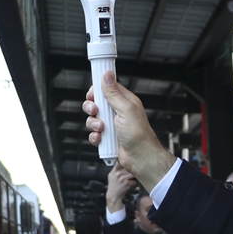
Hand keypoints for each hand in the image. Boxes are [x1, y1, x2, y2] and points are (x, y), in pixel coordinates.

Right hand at [84, 71, 175, 189]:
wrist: (140, 158)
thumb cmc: (139, 135)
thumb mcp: (126, 109)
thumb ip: (114, 93)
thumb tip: (108, 75)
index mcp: (124, 101)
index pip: (107, 88)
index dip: (97, 90)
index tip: (92, 94)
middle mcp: (117, 112)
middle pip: (96, 103)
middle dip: (92, 107)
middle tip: (95, 111)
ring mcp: (112, 125)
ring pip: (92, 119)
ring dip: (93, 124)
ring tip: (102, 128)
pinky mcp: (107, 137)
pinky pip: (94, 134)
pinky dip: (95, 137)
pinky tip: (101, 139)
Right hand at [106, 165, 136, 212]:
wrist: (113, 195)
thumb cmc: (113, 185)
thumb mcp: (111, 176)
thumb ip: (115, 169)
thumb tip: (118, 161)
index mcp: (113, 172)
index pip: (118, 163)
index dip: (124, 162)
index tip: (128, 161)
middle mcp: (117, 174)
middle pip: (128, 168)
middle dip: (132, 170)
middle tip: (136, 171)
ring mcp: (122, 178)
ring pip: (132, 174)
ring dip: (134, 177)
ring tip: (135, 178)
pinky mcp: (126, 183)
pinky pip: (134, 181)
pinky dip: (134, 183)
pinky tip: (132, 185)